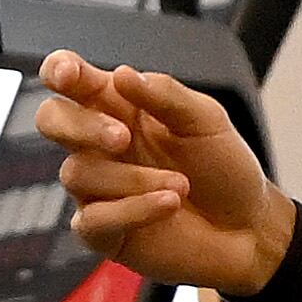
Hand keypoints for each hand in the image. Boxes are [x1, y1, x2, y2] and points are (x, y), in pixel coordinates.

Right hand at [34, 51, 294, 296]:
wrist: (250, 227)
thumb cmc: (224, 168)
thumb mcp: (206, 120)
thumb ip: (165, 95)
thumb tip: (122, 75)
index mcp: (118, 106)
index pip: (70, 79)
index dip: (59, 70)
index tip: (70, 76)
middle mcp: (99, 144)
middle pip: (52, 119)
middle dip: (80, 126)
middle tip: (122, 137)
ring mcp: (97, 188)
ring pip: (78, 172)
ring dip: (133, 178)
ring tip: (181, 185)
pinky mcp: (103, 231)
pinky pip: (94, 219)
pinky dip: (134, 209)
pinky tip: (169, 204)